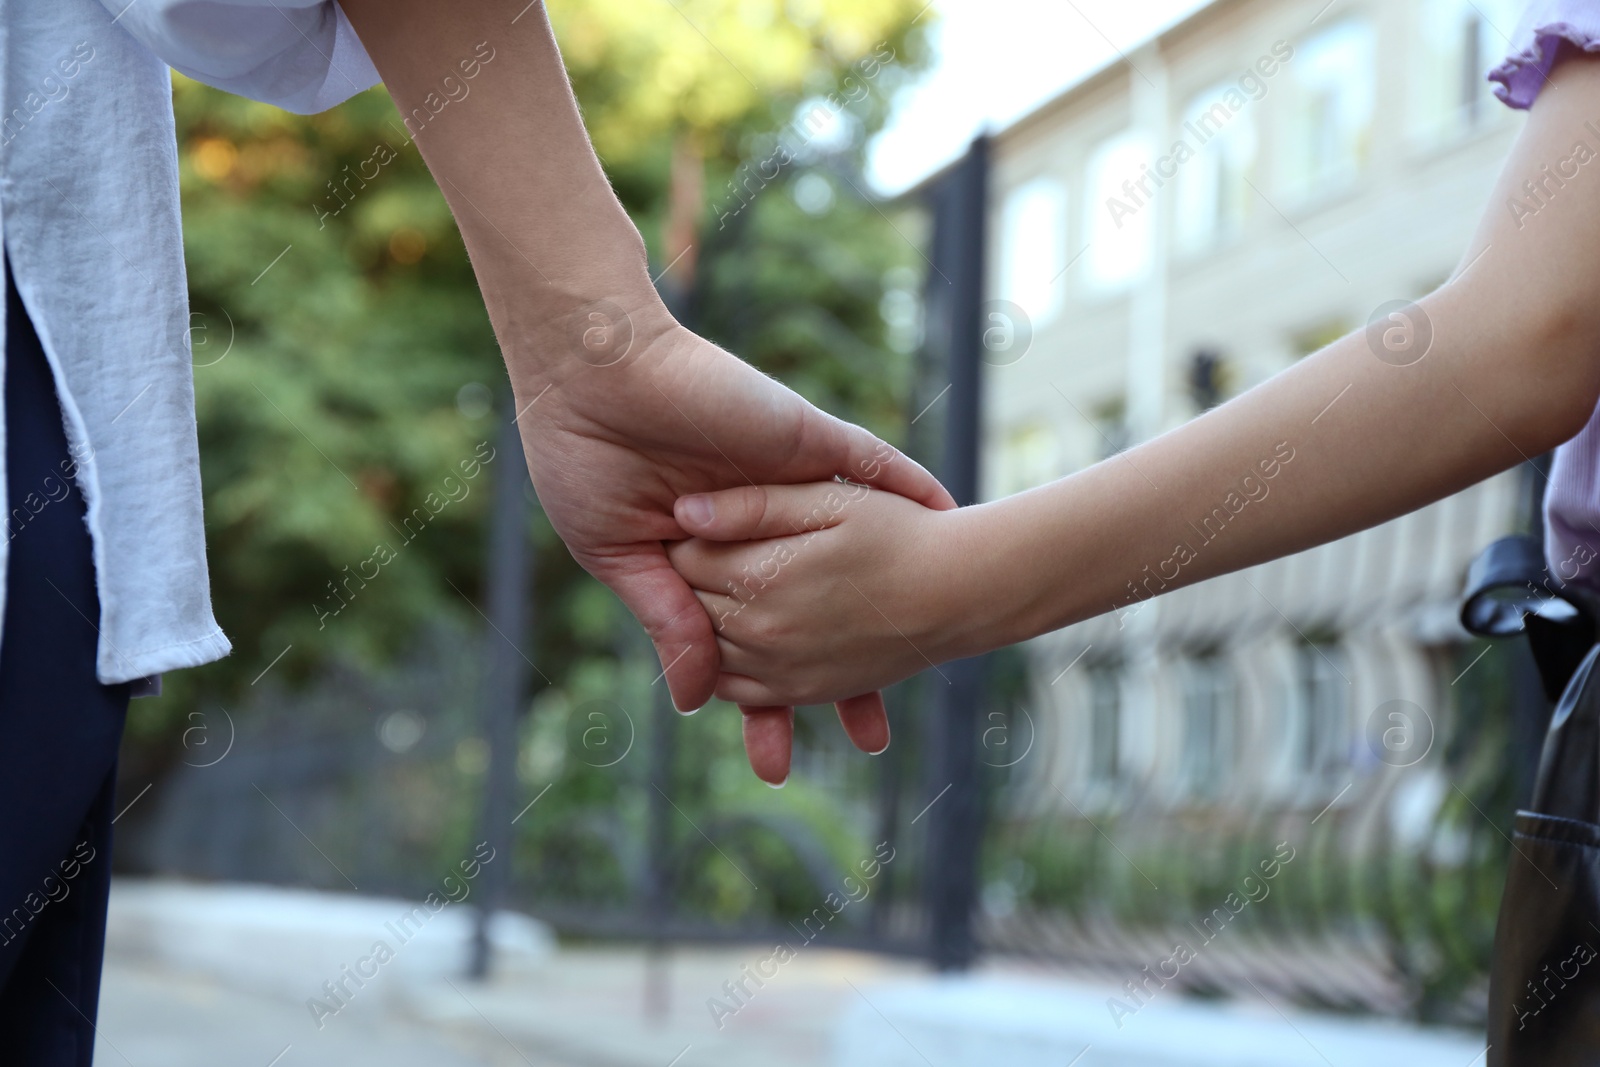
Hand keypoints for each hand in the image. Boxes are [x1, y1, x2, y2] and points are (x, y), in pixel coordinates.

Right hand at [514, 320, 956, 782]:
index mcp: (705, 561)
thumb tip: (699, 701)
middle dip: (838, 678)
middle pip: (811, 614)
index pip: (747, 645)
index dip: (763, 702)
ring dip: (890, 594)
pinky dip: (912, 487)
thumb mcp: (621, 557)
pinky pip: (873, 464)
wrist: (588, 374)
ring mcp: (785, 486)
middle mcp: (756, 531)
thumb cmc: (586, 461)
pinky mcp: (804, 441)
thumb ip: (669, 621)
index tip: (777, 759)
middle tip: (869, 738)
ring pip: (852, 548)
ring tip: (934, 640)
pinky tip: (945, 517)